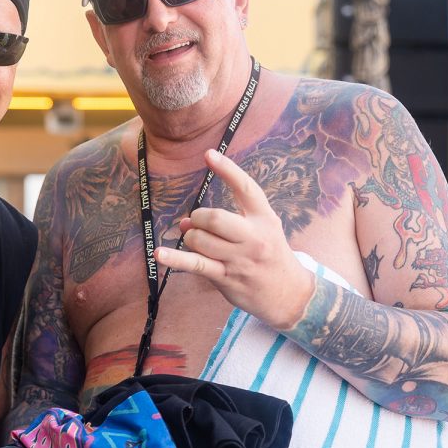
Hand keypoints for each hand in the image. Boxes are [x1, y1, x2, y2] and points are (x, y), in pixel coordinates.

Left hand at [154, 148, 314, 329]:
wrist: (288, 293)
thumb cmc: (270, 255)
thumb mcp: (263, 229)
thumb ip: (230, 220)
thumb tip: (185, 221)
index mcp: (264, 219)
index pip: (246, 188)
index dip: (227, 170)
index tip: (209, 154)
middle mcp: (253, 237)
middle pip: (214, 218)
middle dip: (198, 218)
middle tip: (196, 223)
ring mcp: (239, 259)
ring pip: (200, 240)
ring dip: (191, 238)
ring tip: (196, 242)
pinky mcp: (226, 277)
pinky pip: (196, 265)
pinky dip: (175, 259)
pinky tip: (159, 254)